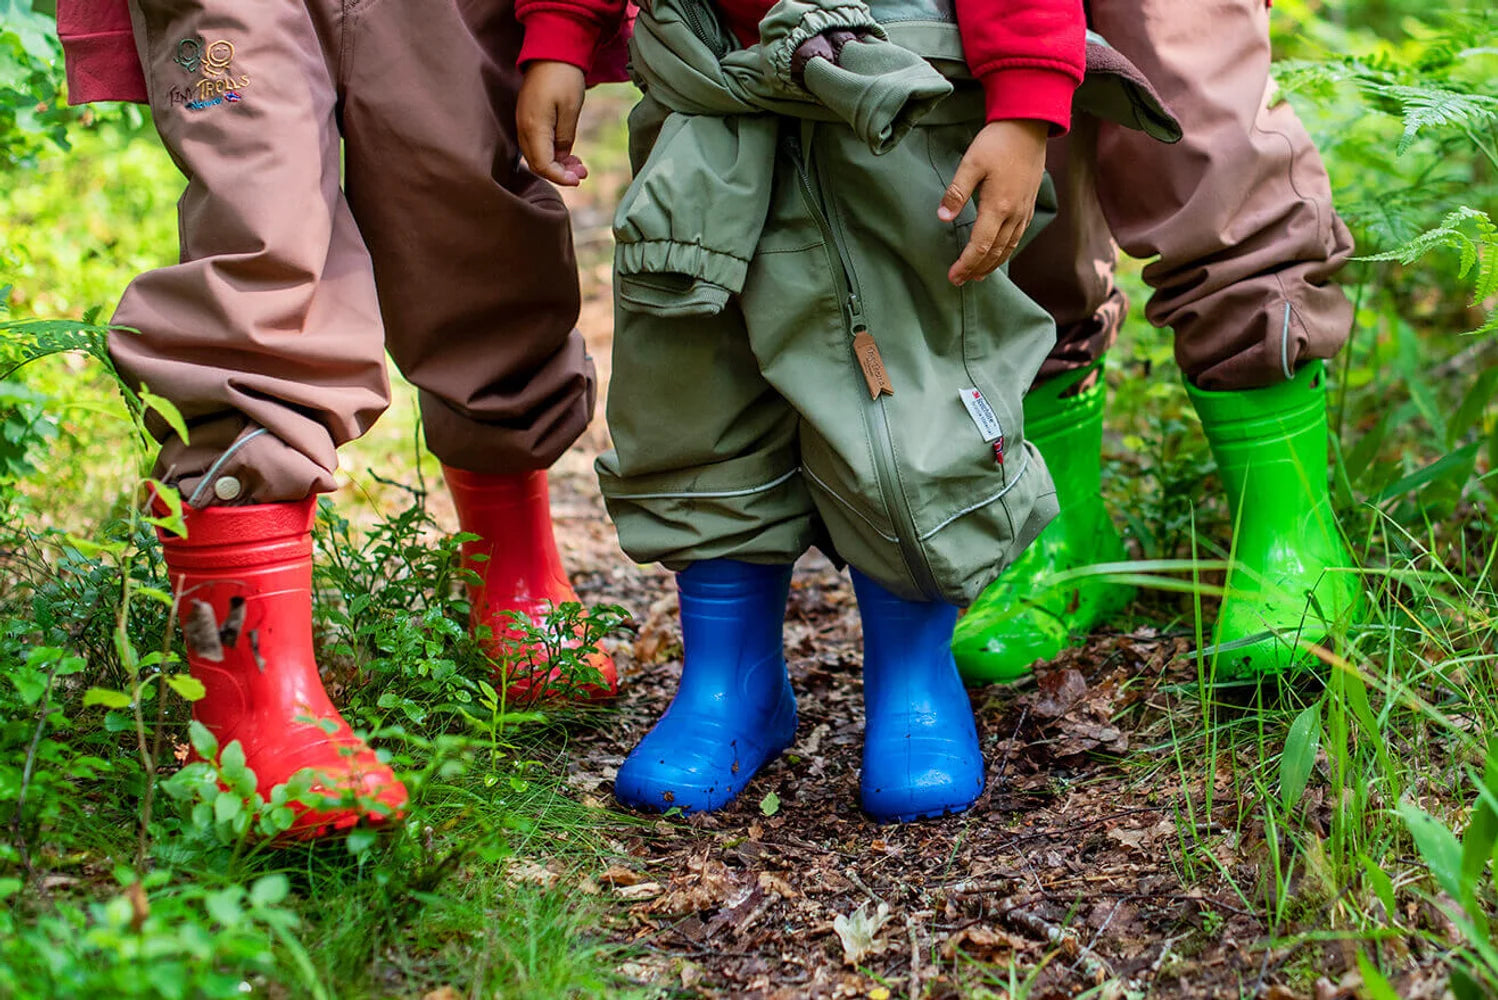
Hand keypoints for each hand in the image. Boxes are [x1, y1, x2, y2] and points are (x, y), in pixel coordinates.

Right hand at [517, 60, 589, 185]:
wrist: (551, 50)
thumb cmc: (564, 76)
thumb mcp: (571, 109)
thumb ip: (565, 138)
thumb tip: (561, 159)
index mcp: (533, 127)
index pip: (543, 165)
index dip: (560, 177)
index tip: (579, 179)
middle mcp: (523, 128)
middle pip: (537, 164)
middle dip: (560, 173)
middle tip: (583, 173)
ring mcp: (523, 123)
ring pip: (537, 155)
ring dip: (557, 164)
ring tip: (579, 165)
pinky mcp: (528, 118)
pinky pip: (537, 144)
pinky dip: (552, 153)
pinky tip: (568, 153)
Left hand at [937, 119, 1048, 285]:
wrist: (1029, 125)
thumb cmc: (998, 142)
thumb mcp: (971, 163)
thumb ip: (956, 192)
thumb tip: (942, 218)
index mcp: (998, 206)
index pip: (979, 246)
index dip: (965, 264)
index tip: (953, 276)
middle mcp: (1014, 214)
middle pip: (994, 253)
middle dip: (976, 270)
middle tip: (959, 281)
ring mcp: (1024, 210)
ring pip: (1008, 247)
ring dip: (991, 264)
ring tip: (977, 275)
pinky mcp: (1029, 205)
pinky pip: (1017, 236)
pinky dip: (1005, 251)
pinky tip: (998, 254)